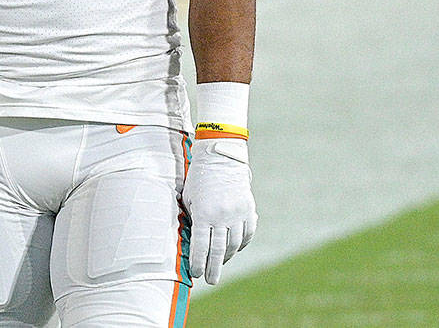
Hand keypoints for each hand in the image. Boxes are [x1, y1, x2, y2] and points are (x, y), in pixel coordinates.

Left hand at [181, 137, 256, 284]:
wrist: (221, 157)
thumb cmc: (198, 178)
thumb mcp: (189, 197)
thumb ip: (191, 219)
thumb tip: (191, 242)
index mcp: (204, 213)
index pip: (201, 246)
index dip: (198, 263)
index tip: (196, 274)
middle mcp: (223, 216)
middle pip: (218, 250)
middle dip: (213, 268)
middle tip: (210, 280)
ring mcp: (238, 214)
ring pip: (234, 244)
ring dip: (226, 257)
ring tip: (218, 264)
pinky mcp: (249, 210)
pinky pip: (247, 234)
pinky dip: (240, 244)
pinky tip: (233, 249)